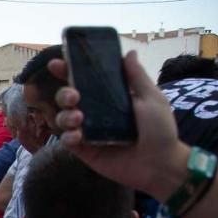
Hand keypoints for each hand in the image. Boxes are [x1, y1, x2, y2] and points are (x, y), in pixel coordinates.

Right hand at [48, 50, 186, 201]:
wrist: (160, 164)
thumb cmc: (161, 130)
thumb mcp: (151, 99)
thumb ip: (136, 77)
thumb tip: (128, 53)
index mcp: (110, 98)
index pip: (85, 81)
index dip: (69, 71)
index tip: (57, 63)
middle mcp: (95, 113)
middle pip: (67, 98)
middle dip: (64, 94)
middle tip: (74, 96)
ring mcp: (88, 132)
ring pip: (63, 118)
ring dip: (65, 115)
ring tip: (77, 119)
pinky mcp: (85, 151)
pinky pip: (67, 141)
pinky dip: (67, 136)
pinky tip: (77, 136)